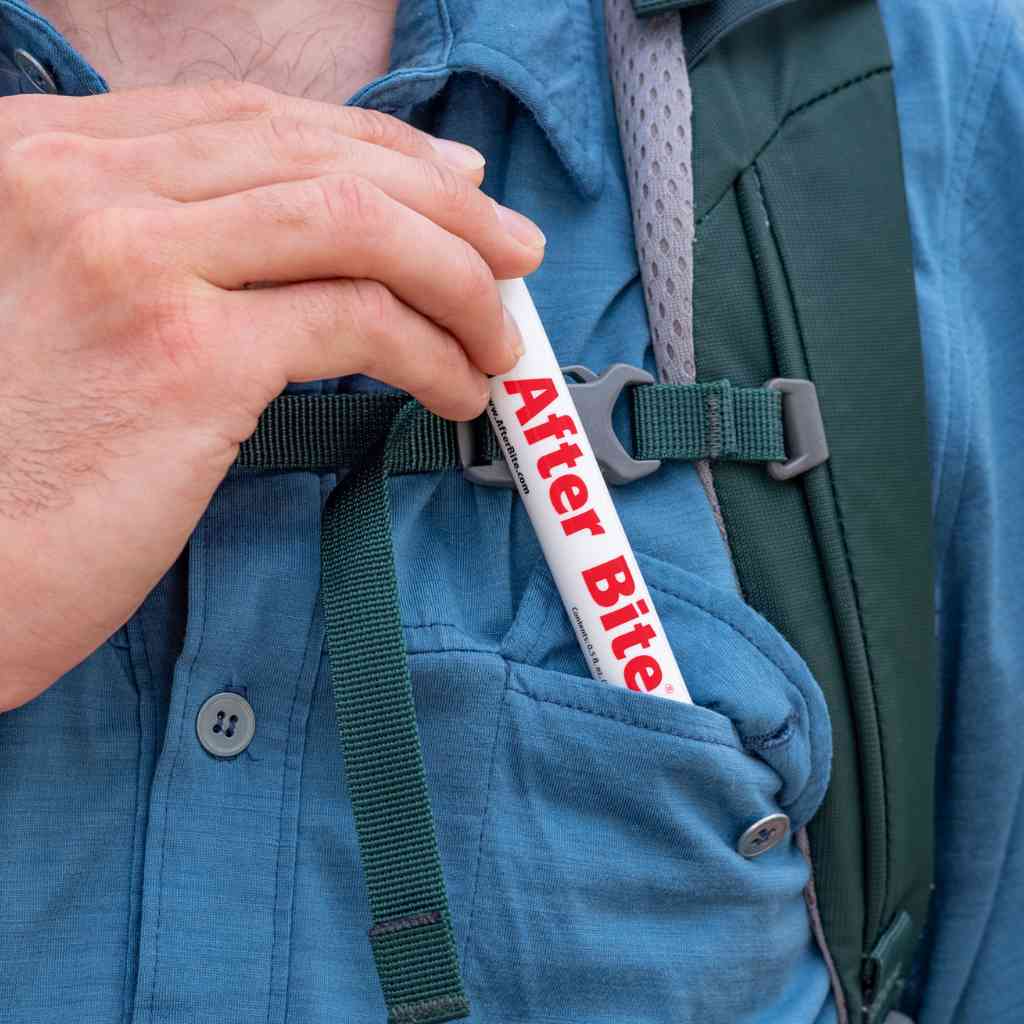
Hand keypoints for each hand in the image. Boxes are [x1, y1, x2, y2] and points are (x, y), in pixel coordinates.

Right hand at [0, 81, 544, 709]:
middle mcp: (81, 184)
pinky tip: (454, 389)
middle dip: (445, 207)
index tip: (453, 187)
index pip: (253, 121)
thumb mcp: (71, 307)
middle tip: (514, 253)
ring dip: (455, 278)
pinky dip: (430, 351)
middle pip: (317, 157)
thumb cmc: (14, 461)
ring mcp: (132, 258)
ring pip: (354, 224)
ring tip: (498, 335)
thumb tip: (319, 234)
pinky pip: (357, 320)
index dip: (376, 147)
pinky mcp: (185, 353)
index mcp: (46, 157)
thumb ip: (166, 247)